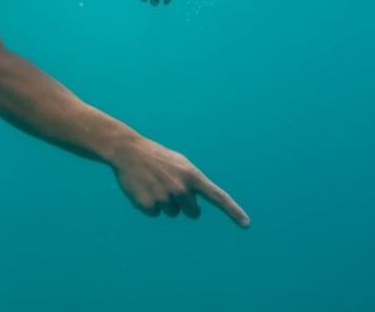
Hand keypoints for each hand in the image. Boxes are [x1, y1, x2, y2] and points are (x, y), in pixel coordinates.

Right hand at [110, 136, 249, 227]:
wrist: (128, 151)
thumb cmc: (157, 157)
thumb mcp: (180, 164)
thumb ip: (192, 183)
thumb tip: (197, 207)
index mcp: (192, 176)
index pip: (218, 197)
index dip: (233, 211)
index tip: (247, 224)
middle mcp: (181, 188)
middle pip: (193, 212)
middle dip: (185, 205)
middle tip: (170, 186)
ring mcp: (165, 198)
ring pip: (173, 213)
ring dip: (165, 203)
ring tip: (154, 183)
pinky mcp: (149, 206)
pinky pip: (155, 214)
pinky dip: (149, 205)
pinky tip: (143, 188)